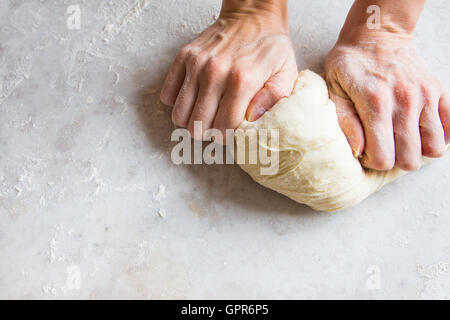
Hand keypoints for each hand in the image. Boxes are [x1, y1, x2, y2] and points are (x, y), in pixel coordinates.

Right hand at [160, 1, 296, 142]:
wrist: (253, 15)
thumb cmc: (271, 47)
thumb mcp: (287, 73)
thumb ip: (274, 99)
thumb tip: (253, 120)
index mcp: (243, 79)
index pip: (223, 127)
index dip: (226, 137)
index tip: (230, 134)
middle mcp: (215, 72)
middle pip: (197, 125)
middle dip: (208, 131)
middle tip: (217, 124)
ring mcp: (196, 64)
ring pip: (180, 115)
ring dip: (191, 120)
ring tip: (206, 112)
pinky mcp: (183, 58)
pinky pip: (167, 96)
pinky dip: (178, 103)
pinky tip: (195, 98)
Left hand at [326, 26, 448, 170]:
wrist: (376, 34)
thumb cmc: (349, 64)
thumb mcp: (333, 90)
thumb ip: (344, 122)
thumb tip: (358, 151)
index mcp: (375, 103)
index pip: (383, 158)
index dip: (373, 161)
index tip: (366, 149)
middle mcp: (405, 101)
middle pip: (410, 159)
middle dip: (394, 159)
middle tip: (383, 144)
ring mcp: (426, 96)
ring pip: (433, 149)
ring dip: (416, 150)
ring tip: (400, 138)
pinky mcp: (439, 91)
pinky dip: (436, 136)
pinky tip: (417, 130)